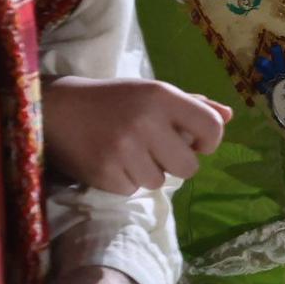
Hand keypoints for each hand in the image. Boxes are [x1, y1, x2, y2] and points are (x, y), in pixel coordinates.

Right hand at [44, 75, 230, 192]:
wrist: (56, 109)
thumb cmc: (113, 100)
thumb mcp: (152, 93)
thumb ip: (192, 105)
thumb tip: (228, 116)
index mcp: (161, 96)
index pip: (211, 128)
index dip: (208, 141)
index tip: (195, 141)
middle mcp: (145, 122)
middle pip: (189, 167)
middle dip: (177, 163)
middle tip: (157, 150)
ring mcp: (124, 150)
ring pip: (160, 182)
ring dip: (148, 172)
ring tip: (128, 152)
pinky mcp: (105, 174)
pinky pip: (132, 190)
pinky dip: (125, 180)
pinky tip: (111, 161)